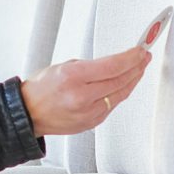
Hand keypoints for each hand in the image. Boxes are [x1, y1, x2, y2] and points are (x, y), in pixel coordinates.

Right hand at [20, 46, 152, 135]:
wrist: (29, 114)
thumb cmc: (40, 90)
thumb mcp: (63, 66)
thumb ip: (90, 67)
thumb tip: (114, 64)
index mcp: (73, 77)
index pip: (113, 66)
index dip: (131, 57)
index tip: (139, 50)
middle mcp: (82, 96)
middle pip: (121, 80)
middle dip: (136, 66)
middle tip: (144, 57)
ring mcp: (88, 112)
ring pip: (120, 94)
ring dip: (133, 80)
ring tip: (139, 69)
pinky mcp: (92, 122)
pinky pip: (112, 105)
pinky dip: (120, 93)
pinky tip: (125, 85)